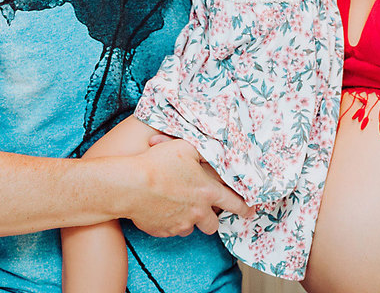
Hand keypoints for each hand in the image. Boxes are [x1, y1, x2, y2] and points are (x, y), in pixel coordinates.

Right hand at [127, 139, 252, 237]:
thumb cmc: (157, 163)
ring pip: (192, 228)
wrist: (129, 185)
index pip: (234, 203)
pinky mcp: (164, 231)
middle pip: (213, 224)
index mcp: (207, 192)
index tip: (250, 211)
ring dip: (190, 220)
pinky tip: (161, 207)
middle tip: (204, 209)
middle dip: (212, 218)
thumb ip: (204, 152)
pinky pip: (172, 230)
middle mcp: (197, 212)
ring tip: (178, 205)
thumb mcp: (186, 148)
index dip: (245, 208)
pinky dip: (171, 221)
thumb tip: (215, 152)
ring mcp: (180, 224)